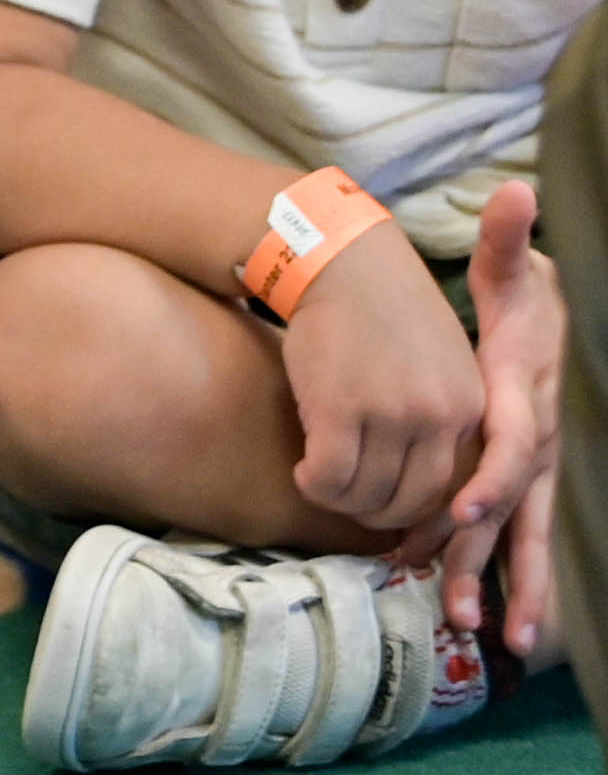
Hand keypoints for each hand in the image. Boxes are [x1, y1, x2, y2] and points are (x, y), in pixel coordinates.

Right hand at [277, 216, 488, 541]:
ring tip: (321, 480)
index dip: (412, 506)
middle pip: (410, 502)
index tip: (384, 501)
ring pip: (367, 496)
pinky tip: (303, 469)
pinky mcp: (341, 409)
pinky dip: (314, 483)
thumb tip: (414, 476)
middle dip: (375, 513)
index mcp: (470, 407)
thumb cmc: (381, 311)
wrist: (343, 261)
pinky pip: (329, 477)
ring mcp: (392, 415)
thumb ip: (436, 415)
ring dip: (339, 499)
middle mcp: (440, 416)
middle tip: (348, 496)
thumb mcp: (439, 363)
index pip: (450, 489)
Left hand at [436, 182, 560, 662]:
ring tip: (495, 639)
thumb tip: (514, 190)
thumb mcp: (515, 272)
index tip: (465, 510)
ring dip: (514, 589)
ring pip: (530, 540)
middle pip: (526, 514)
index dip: (492, 478)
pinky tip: (491, 622)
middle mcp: (542, 446)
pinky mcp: (530, 487)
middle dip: (505, 565)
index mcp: (529, 400)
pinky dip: (507, 578)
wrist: (561, 327)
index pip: (513, 446)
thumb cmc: (528, 301)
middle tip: (484, 619)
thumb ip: (509, 242)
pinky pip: (521, 540)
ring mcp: (541, 473)